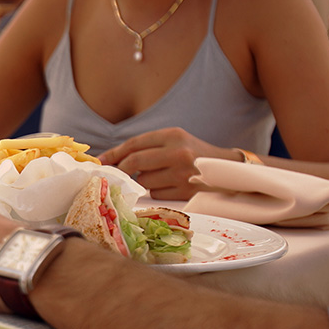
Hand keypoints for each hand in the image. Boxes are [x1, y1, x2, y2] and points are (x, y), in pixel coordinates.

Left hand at [97, 127, 229, 199]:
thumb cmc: (194, 154)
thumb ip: (148, 146)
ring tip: (159, 175)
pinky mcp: (185, 191)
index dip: (114, 153)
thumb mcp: (175, 140)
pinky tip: (170, 185)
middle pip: (134, 162)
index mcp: (173, 135)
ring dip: (143, 181)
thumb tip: (113, 159)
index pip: (134, 144)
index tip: (100, 160)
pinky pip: (156, 193)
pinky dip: (157, 191)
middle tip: (114, 173)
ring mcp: (182, 173)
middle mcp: (178, 152)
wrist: (227, 169)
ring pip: (143, 180)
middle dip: (121, 169)